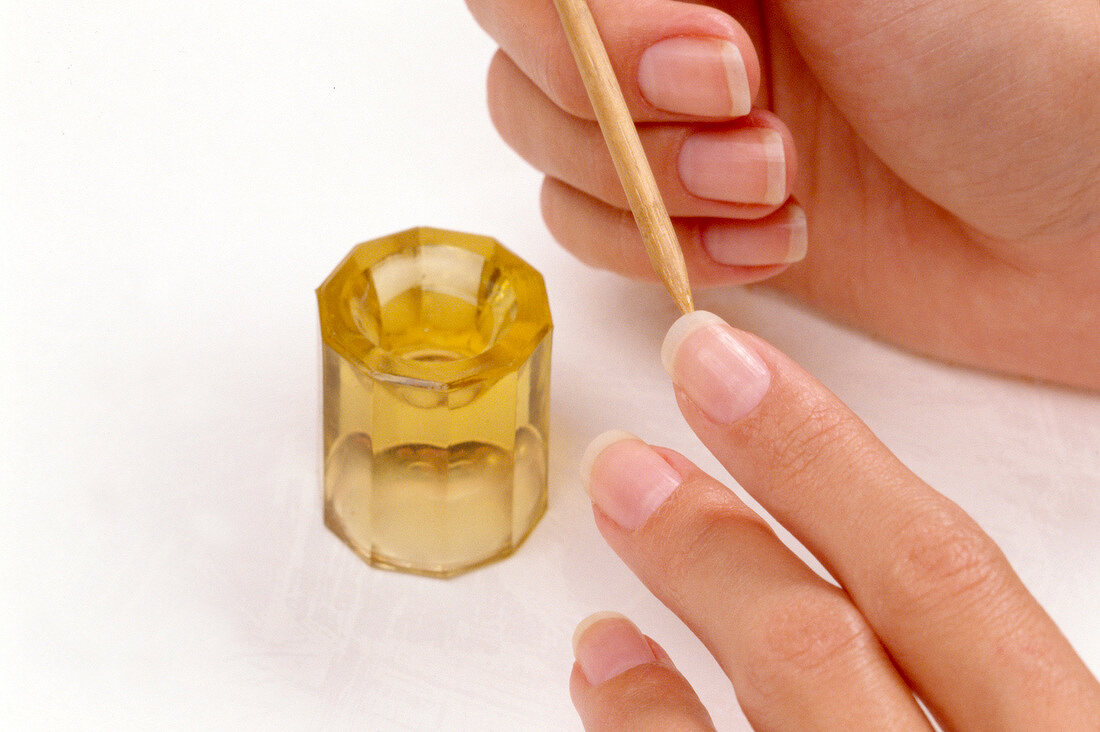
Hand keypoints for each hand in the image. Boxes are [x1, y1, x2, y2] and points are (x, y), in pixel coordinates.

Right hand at [465, 0, 1099, 387]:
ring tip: (778, 190)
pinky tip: (773, 242)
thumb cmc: (1010, 66)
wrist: (1078, 222)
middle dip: (626, 115)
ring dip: (650, 190)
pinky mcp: (681, 210)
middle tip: (754, 127)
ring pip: (550, 150)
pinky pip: (590, 231)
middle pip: (526, 60)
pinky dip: (662, 251)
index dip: (594, 32)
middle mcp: (671, 20)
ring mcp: (669, 120)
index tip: (722, 63)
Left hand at [569, 311, 1099, 728]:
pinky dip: (639, 715)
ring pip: (784, 681)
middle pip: (845, 617)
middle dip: (754, 480)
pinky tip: (605, 659)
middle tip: (679, 378)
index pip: (944, 574)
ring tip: (623, 486)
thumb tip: (869, 556)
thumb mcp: (1036, 723)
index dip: (826, 451)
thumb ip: (980, 672)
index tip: (735, 362)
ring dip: (689, 569)